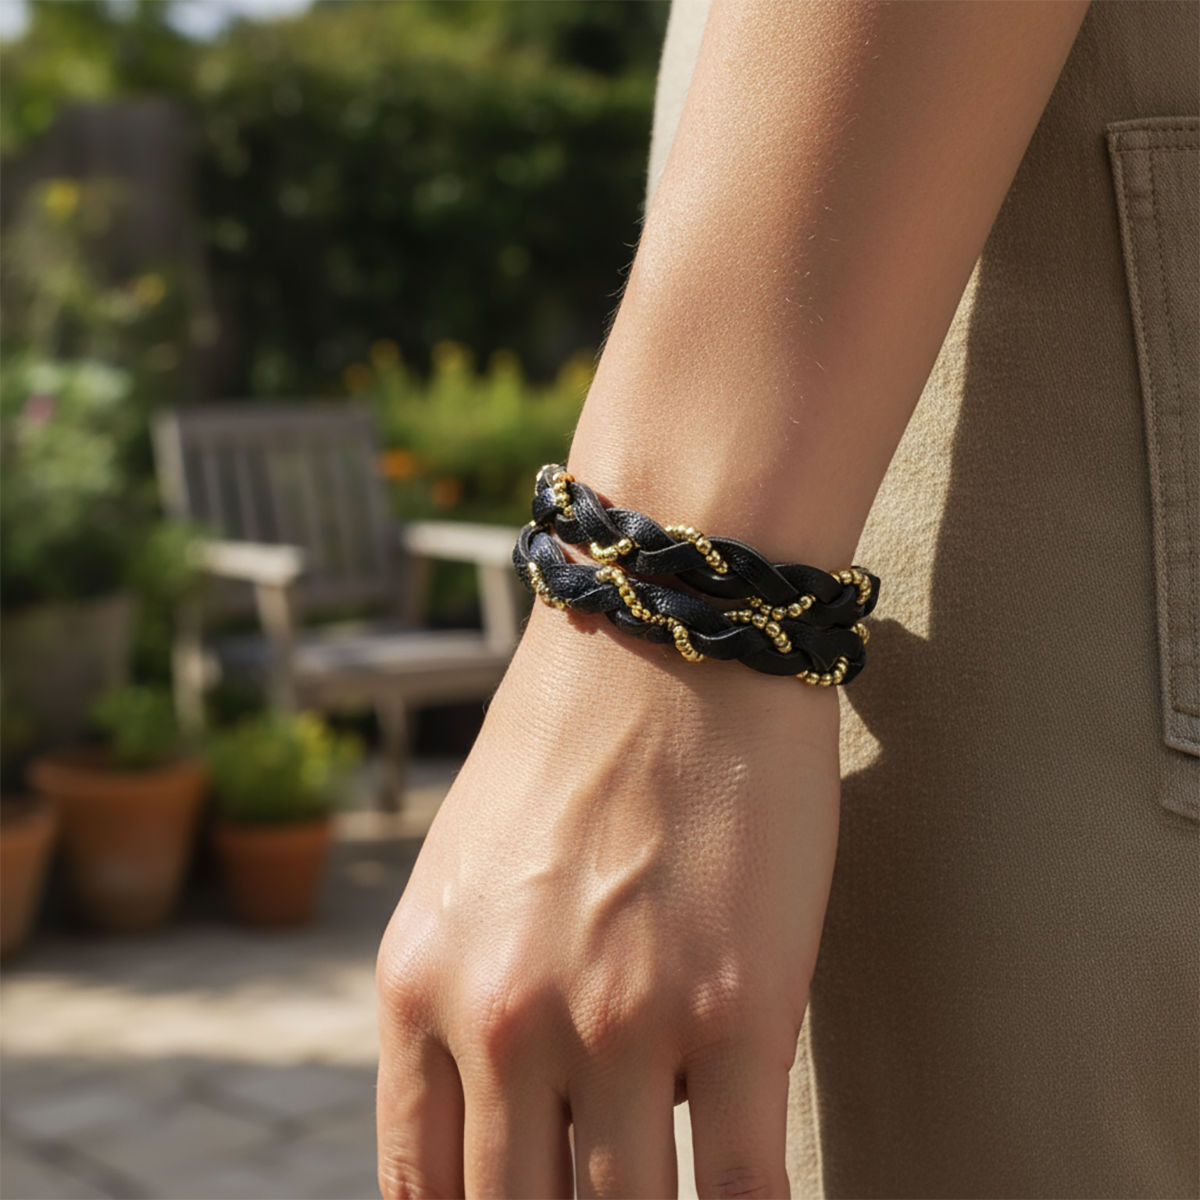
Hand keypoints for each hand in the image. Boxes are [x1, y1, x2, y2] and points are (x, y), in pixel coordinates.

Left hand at [376, 604, 840, 1197]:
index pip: (420, 1193)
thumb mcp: (466, 869)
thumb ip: (463, 994)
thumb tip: (509, 1113)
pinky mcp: (738, 1013)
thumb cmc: (572, 738)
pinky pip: (740, 1190)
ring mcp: (621, 1024)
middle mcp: (503, 1021)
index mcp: (420, 986)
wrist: (669, 633)